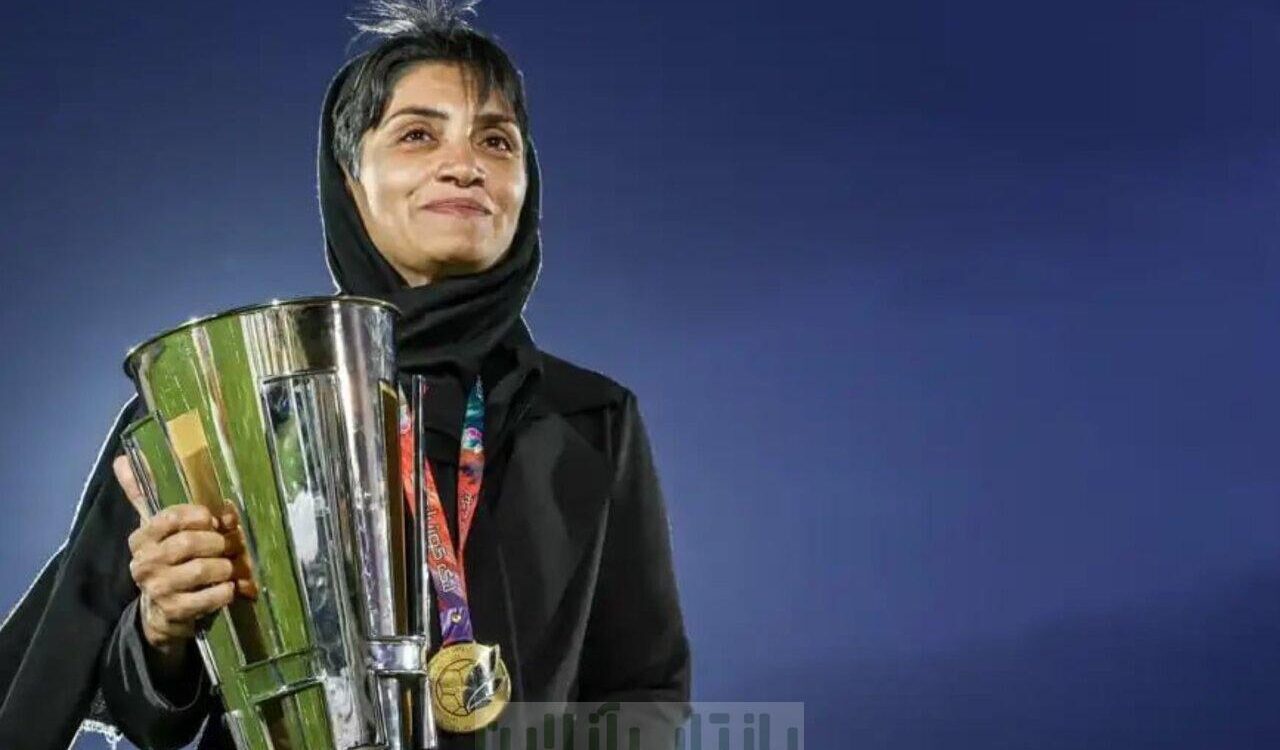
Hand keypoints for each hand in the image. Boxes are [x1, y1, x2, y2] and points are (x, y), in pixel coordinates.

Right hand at [113, 456, 256, 660]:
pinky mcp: (173, 612)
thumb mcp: (158, 528)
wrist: (163, 612)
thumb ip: (144, 494)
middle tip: (231, 544)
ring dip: (225, 566)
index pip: (169, 517)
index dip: (198, 516)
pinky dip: (225, 591)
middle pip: (189, 543)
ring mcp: (157, 589)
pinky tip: (230, 588)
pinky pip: (207, 597)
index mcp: (141, 538)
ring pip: (201, 569)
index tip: (213, 519)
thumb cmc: (168, 559)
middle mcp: (144, 563)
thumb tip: (123, 458)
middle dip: (218, 542)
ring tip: (231, 566)